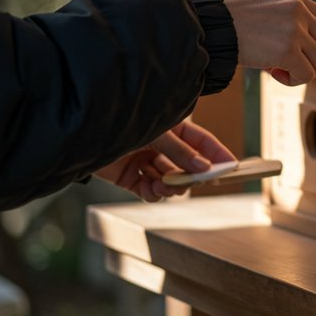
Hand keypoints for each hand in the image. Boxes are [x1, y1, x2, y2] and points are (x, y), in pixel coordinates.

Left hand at [95, 120, 237, 201]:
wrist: (82, 132)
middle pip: (188, 166)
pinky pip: (151, 192)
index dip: (219, 154)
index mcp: (172, 127)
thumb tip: (205, 169)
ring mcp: (146, 162)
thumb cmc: (121, 121)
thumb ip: (180, 152)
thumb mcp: (156, 133)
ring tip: (165, 185)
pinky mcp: (131, 178)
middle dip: (192, 175)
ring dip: (172, 186)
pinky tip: (152, 189)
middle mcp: (161, 146)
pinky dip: (155, 193)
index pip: (203, 142)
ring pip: (171, 181)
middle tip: (196, 182)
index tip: (233, 168)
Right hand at [218, 0, 315, 85]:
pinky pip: (306, 75)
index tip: (313, 55)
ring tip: (279, 70)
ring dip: (304, 73)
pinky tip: (273, 73)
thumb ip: (289, 21)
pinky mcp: (287, 50)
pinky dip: (292, 81)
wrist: (207, 23)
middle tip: (298, 68)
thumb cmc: (229, 20)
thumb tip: (308, 52)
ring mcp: (294, 29)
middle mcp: (299, 10)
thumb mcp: (266, 9)